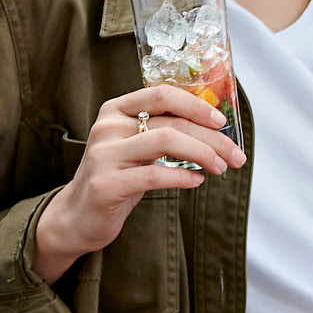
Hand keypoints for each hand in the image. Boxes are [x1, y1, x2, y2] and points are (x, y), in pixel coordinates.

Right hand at [34, 84, 244, 282]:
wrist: (77, 216)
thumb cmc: (116, 178)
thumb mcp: (136, 147)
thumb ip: (162, 131)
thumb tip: (213, 127)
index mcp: (115, 110)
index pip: (162, 95)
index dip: (196, 105)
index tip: (222, 121)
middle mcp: (107, 126)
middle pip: (171, 121)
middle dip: (211, 137)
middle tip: (236, 155)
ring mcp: (104, 154)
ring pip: (165, 141)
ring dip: (202, 154)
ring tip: (220, 168)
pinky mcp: (106, 183)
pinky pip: (153, 175)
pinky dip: (182, 177)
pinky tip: (197, 181)